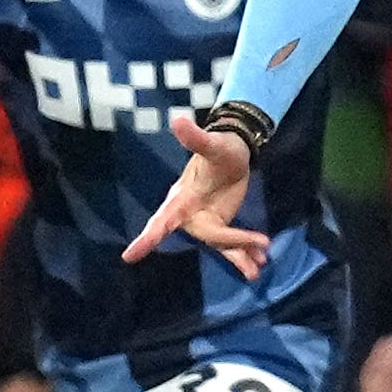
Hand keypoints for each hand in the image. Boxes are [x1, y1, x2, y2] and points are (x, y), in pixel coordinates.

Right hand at [124, 114, 268, 278]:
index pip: (162, 220)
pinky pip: (230, 246)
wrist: (232, 154)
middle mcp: (190, 215)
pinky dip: (244, 255)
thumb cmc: (219, 148)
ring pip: (220, 246)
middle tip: (262, 242)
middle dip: (233, 241)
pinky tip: (259, 263)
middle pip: (209, 236)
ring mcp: (206, 222)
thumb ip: (196, 139)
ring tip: (256, 270)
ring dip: (239, 258)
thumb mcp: (212, 144)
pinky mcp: (221, 225)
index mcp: (182, 198)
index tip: (129, 256)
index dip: (147, 239)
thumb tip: (178, 120)